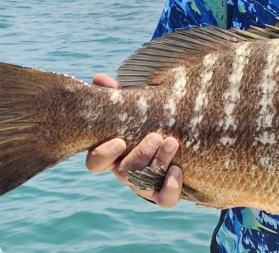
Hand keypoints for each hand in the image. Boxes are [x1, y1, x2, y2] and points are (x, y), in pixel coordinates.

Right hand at [85, 73, 183, 207]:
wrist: (183, 138)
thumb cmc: (148, 118)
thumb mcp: (134, 105)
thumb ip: (118, 94)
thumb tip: (100, 78)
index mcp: (113, 153)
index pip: (95, 163)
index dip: (103, 155)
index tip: (119, 141)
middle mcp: (125, 171)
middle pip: (123, 173)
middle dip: (139, 155)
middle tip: (156, 136)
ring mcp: (143, 184)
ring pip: (142, 185)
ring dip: (157, 164)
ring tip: (172, 142)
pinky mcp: (163, 192)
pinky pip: (163, 200)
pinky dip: (169, 189)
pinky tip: (178, 171)